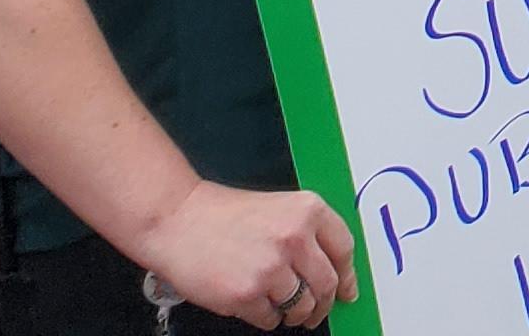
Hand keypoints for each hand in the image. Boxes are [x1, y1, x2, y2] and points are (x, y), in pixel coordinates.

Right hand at [129, 180, 353, 328]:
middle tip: (315, 311)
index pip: (345, 250)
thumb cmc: (225, 215)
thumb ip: (309, 235)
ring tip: (278, 303)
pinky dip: (266, 317)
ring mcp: (271, 268)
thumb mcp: (280, 209)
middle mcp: (295, 238)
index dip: (348, 276)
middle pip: (327, 285)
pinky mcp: (247, 295)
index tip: (348, 291)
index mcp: (308, 211)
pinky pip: (271, 320)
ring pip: (301, 307)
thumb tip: (335, 273)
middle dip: (323, 304)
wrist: (179, 220)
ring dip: (294, 313)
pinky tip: (253, 301)